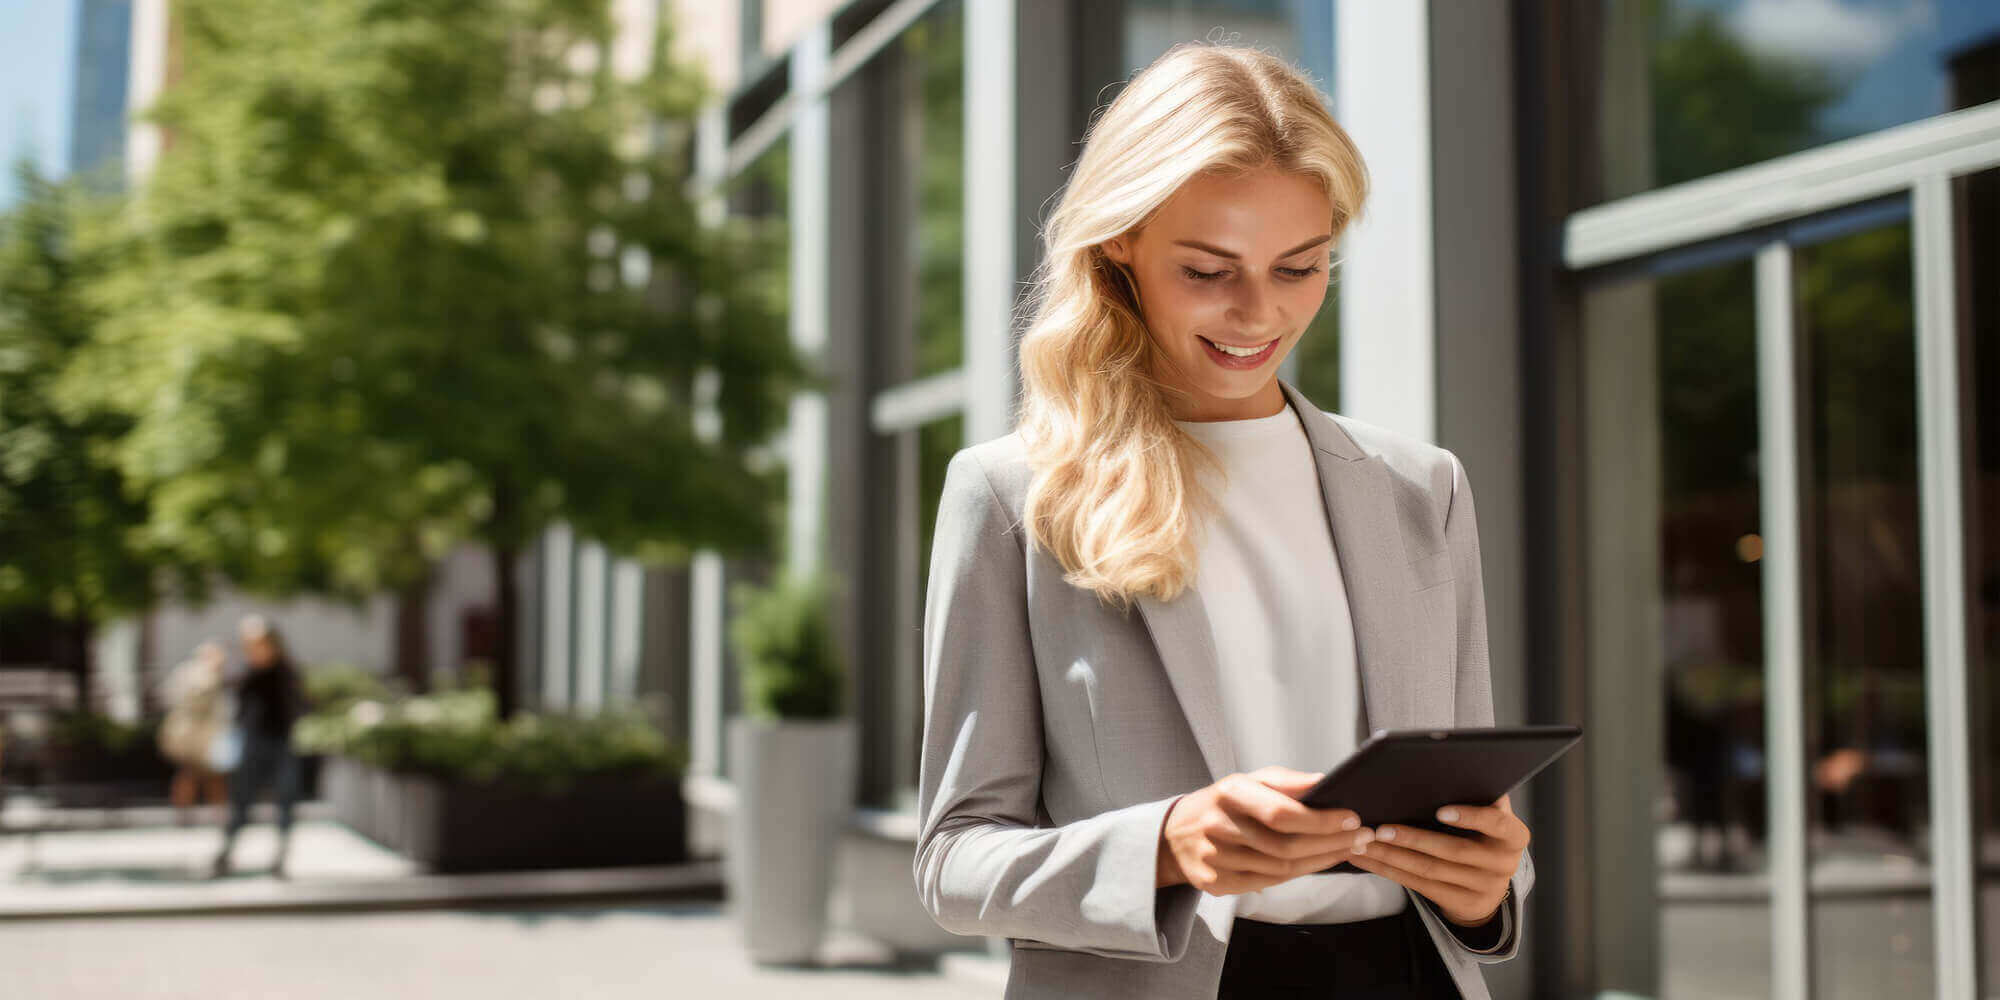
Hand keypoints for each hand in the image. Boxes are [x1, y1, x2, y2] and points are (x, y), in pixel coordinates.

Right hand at [1155, 766, 1375, 892]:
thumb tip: (1325, 782)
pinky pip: (1268, 883)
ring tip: (1349, 848)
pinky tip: (1319, 863)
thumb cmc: (1222, 804)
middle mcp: (1218, 826)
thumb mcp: (1248, 781)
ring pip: (1281, 869)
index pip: (1281, 812)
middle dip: (1331, 841)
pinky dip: (1299, 874)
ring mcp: (1215, 859)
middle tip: (1362, 836)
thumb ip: (1287, 782)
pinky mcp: (1216, 883)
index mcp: (1228, 793)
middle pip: (1285, 845)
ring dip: (1322, 860)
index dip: (1320, 819)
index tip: (1351, 817)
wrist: (1174, 835)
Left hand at [1342, 793, 1529, 926]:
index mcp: (1514, 837)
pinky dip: (1390, 871)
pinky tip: (1369, 859)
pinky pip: (1419, 886)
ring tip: (1366, 843)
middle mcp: (1503, 864)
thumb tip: (1447, 768)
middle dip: (1414, 839)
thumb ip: (1478, 796)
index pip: (1497, 824)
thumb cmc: (1483, 836)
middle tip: (1382, 828)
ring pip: (1430, 871)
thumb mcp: (1490, 817)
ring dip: (1393, 856)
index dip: (1470, 817)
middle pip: (1455, 851)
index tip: (1440, 810)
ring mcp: (1483, 888)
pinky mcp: (1461, 903)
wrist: (1489, 885)